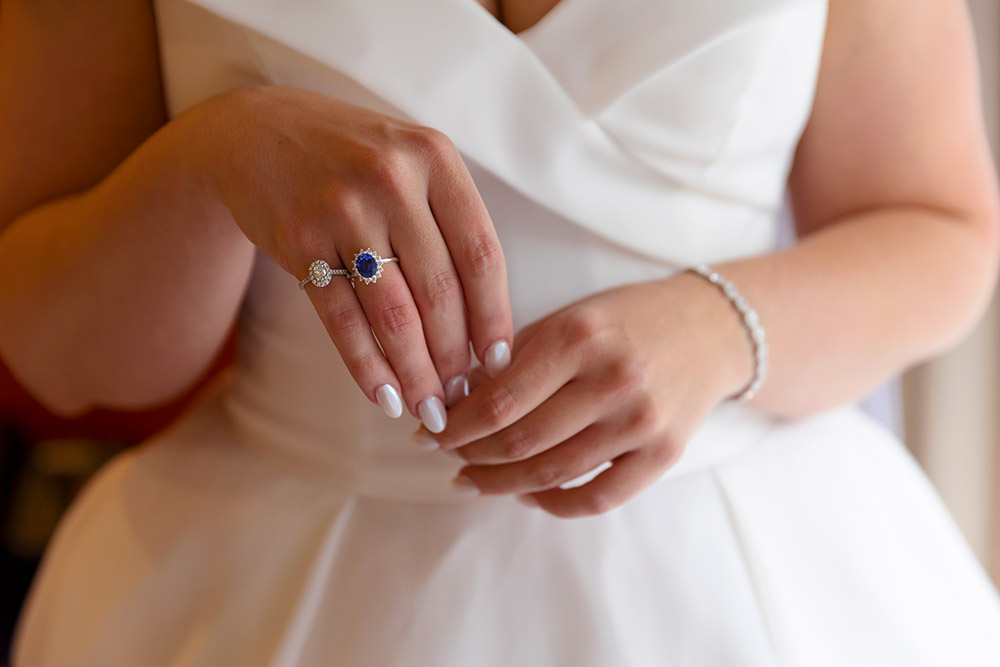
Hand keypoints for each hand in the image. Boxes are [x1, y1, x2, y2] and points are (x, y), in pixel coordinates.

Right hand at [180, 85, 512, 429]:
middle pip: (440, 291)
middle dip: (454, 357)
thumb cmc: (353, 160)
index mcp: (434, 158)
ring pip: (393, 312)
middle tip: (461, 397)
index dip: (494, 317)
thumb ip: (449, 222)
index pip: (481, 254)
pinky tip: (384, 396)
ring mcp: (341, 208)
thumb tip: (483, 324)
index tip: (498, 363)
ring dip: (416, 372)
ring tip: (429, 409)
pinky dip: (366, 366)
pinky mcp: (298, 239)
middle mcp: (391, 179)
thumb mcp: (410, 163)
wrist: (255, 132)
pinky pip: (342, 318)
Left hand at [412, 271, 753, 517]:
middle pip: (522, 441)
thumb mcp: (566, 319)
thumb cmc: (624, 321)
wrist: (707, 329)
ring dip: (501, 483)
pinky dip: (553, 503)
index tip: (430, 432)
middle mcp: (612, 379)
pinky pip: (597, 498)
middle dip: (471, 455)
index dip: (457, 426)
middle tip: (446, 455)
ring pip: (552, 473)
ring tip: (472, 480)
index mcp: (579, 337)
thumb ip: (512, 359)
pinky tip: (526, 494)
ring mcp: (642, 421)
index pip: (501, 400)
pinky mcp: (663, 454)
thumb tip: (455, 402)